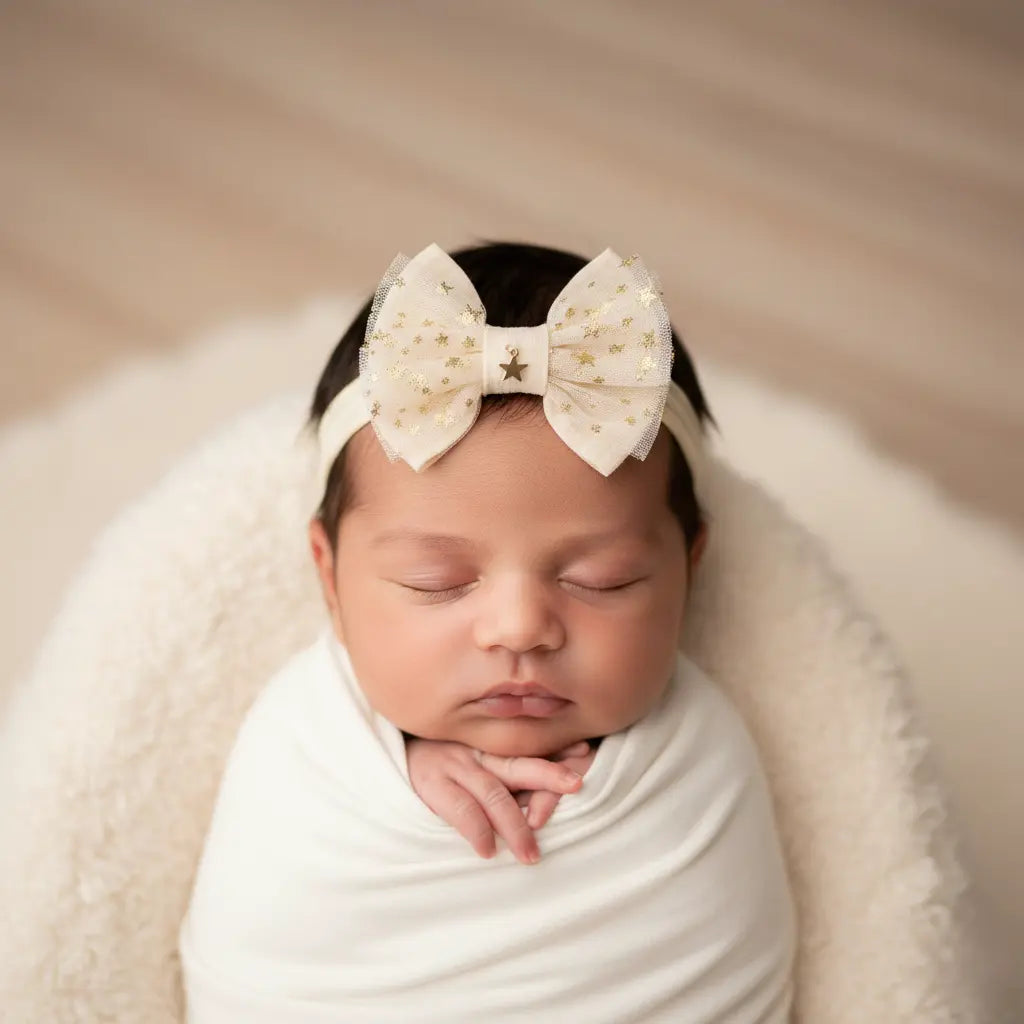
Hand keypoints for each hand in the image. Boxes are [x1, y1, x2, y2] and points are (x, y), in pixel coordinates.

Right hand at [406, 739, 585, 864]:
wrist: (390, 757)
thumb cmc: (441, 764)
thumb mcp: (475, 760)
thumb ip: (508, 772)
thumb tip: (553, 789)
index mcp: (490, 747)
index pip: (529, 750)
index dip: (557, 756)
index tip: (586, 756)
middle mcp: (476, 753)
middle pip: (519, 763)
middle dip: (549, 773)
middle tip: (578, 785)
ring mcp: (453, 766)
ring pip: (493, 792)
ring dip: (515, 824)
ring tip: (531, 854)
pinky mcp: (431, 785)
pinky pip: (459, 808)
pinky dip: (476, 829)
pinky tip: (488, 850)